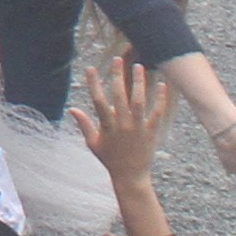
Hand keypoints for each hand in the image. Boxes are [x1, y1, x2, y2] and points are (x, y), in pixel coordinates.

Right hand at [77, 51, 173, 183]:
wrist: (130, 176)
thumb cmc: (110, 159)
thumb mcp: (93, 143)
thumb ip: (84, 125)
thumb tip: (72, 109)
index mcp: (107, 127)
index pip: (98, 101)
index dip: (94, 84)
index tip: (91, 68)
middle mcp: (122, 125)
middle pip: (119, 97)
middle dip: (117, 76)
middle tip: (117, 59)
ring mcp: (137, 128)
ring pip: (138, 102)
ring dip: (139, 83)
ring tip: (139, 67)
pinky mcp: (151, 132)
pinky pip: (156, 114)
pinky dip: (160, 100)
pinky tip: (162, 85)